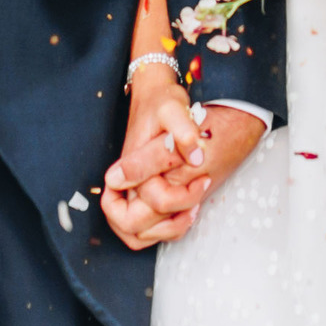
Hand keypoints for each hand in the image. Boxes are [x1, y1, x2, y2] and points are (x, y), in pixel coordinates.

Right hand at [101, 69, 209, 249]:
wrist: (155, 92)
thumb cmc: (162, 100)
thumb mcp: (174, 108)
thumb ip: (183, 132)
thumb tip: (195, 158)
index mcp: (130, 164)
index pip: (138, 203)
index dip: (171, 201)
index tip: (199, 180)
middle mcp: (127, 182)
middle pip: (130, 226)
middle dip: (165, 224)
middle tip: (194, 204)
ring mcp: (135, 187)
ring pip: (137, 233)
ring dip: (165, 230)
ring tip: (193, 209)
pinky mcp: (146, 189)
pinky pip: (149, 225)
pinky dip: (169, 226)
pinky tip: (191, 208)